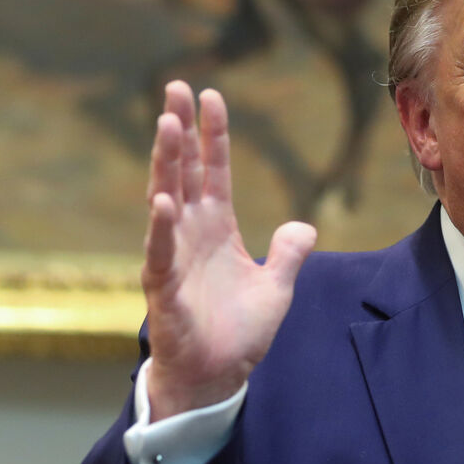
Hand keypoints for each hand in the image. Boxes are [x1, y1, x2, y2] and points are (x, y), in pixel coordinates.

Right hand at [141, 81, 315, 420]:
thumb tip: (303, 225)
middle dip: (179, 130)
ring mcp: (174, 257)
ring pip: (166, 199)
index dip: (212, 135)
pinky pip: (160, 252)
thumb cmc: (239, 333)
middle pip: (184, 171)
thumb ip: (289, 254)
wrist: (217, 377)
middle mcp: (191, 234)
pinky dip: (161, 227)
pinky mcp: (164, 288)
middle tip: (174, 87)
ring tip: (165, 124)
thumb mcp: (278, 288)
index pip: (214, 171)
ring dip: (166, 163)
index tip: (211, 96)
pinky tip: (164, 200)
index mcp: (217, 229)